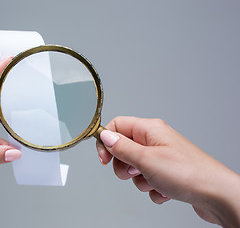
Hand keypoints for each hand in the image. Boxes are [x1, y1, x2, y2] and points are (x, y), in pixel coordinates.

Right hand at [97, 116, 239, 226]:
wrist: (216, 195)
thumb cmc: (188, 173)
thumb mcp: (146, 159)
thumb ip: (121, 147)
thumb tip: (105, 136)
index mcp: (149, 130)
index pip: (117, 126)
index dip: (106, 141)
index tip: (104, 159)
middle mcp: (155, 141)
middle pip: (123, 149)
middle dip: (124, 166)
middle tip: (135, 171)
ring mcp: (161, 157)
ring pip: (134, 168)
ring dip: (140, 180)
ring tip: (155, 181)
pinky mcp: (167, 173)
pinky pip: (148, 181)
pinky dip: (153, 188)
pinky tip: (165, 189)